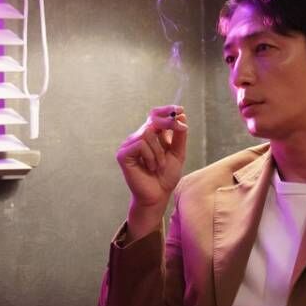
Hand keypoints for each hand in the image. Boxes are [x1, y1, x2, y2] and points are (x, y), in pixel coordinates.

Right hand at [115, 105, 187, 238]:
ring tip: (160, 165)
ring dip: (160, 151)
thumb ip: (179, 135)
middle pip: (152, 120)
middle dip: (169, 123)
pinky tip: (150, 168)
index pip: (154, 115)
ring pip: (148, 133)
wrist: (158, 196)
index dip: (166, 110)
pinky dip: (150, 156)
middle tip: (181, 128)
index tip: (180, 109)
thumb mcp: (177, 153)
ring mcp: (129, 145)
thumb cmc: (166, 176)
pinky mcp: (123, 154)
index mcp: (150, 135)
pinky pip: (141, 145)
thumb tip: (181, 115)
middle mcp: (138, 137)